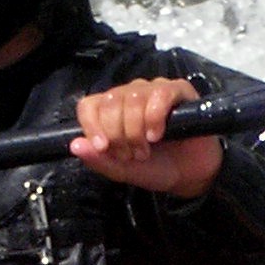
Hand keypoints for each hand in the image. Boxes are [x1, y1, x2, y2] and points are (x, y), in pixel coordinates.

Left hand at [70, 78, 221, 198]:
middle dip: (118, 134)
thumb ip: (98, 160)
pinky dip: (154, 117)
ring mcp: (153, 90)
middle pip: (110, 102)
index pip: (89, 105)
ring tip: (146, 149)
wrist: (189, 175)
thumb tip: (75, 145)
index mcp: (111, 110)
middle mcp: (129, 94)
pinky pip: (160, 94)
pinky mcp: (178, 91)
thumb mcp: (122, 170)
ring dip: (136, 130)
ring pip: (133, 98)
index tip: (102, 147)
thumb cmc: (155, 167)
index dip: (91, 125)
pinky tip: (158, 134)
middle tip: (131, 154)